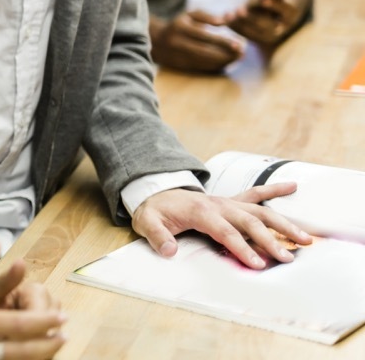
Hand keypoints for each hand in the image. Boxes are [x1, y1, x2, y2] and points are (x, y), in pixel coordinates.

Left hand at [131, 185, 311, 268]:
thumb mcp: (147, 223)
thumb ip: (158, 237)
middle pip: (248, 222)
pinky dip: (274, 190)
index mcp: (200, 211)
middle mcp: (218, 204)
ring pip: (259, 211)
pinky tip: (292, 187)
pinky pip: (255, 194)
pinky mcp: (231, 201)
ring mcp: (227, 202)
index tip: (256, 264)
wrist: (155, 193)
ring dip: (282, 223)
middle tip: (287, 258)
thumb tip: (169, 251)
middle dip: (269, 240)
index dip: (240, 247)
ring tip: (304, 238)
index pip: (224, 231)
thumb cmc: (154, 211)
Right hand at [149, 11, 243, 72]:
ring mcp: (177, 56)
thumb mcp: (190, 15)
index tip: (239, 43)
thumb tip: (226, 20)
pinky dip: (216, 66)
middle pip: (205, 52)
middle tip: (242, 53)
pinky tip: (226, 63)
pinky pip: (201, 67)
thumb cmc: (179, 25)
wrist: (156, 41)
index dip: (223, 41)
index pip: (205, 36)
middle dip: (225, 54)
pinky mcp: (181, 66)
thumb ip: (208, 16)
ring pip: (204, 62)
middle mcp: (177, 42)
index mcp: (180, 27)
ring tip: (237, 58)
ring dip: (223, 62)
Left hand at [226, 0, 310, 45]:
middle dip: (252, 18)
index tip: (263, 0)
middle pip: (267, 25)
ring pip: (253, 32)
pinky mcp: (257, 41)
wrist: (273, 15)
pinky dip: (234, 27)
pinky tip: (225, 19)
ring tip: (228, 14)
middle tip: (240, 10)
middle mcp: (281, 28)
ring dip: (239, 23)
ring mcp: (269, 37)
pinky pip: (244, 35)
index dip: (275, 4)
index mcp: (290, 13)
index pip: (286, 9)